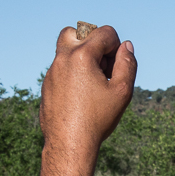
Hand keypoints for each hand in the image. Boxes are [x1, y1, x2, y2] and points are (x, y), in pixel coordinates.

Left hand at [40, 25, 136, 148]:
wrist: (69, 144)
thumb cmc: (97, 118)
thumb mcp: (122, 91)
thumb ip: (127, 64)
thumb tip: (126, 46)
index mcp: (82, 55)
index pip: (105, 32)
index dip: (117, 48)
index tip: (115, 69)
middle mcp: (63, 58)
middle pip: (78, 31)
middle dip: (94, 42)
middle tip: (102, 66)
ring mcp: (52, 72)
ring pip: (66, 49)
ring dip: (82, 56)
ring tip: (93, 81)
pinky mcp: (47, 85)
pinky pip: (61, 68)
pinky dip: (73, 73)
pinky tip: (81, 96)